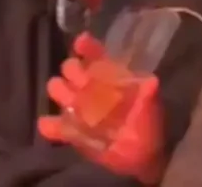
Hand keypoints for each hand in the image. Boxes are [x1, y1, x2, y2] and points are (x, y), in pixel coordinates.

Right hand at [37, 33, 165, 184]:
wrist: (139, 157)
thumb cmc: (145, 124)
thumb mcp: (150, 107)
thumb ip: (149, 94)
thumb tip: (152, 82)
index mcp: (107, 76)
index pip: (94, 54)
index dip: (86, 47)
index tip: (81, 44)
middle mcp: (88, 86)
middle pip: (70, 67)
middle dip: (74, 71)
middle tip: (85, 83)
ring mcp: (76, 107)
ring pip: (56, 88)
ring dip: (62, 93)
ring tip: (76, 105)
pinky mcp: (69, 131)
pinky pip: (50, 124)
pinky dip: (50, 124)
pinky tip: (54, 124)